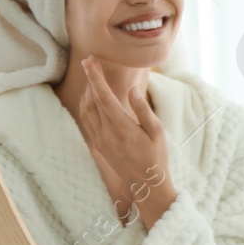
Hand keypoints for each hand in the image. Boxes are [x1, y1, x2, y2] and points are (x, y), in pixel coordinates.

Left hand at [74, 56, 176, 229]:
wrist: (146, 184)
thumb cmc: (157, 156)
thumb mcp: (157, 132)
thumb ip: (143, 110)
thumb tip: (132, 90)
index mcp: (122, 128)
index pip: (103, 97)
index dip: (95, 77)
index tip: (90, 60)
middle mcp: (107, 133)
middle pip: (92, 100)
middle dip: (89, 79)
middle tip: (90, 61)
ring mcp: (100, 140)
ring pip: (86, 110)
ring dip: (86, 91)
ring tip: (91, 77)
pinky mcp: (98, 146)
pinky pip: (87, 121)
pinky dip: (86, 105)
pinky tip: (91, 98)